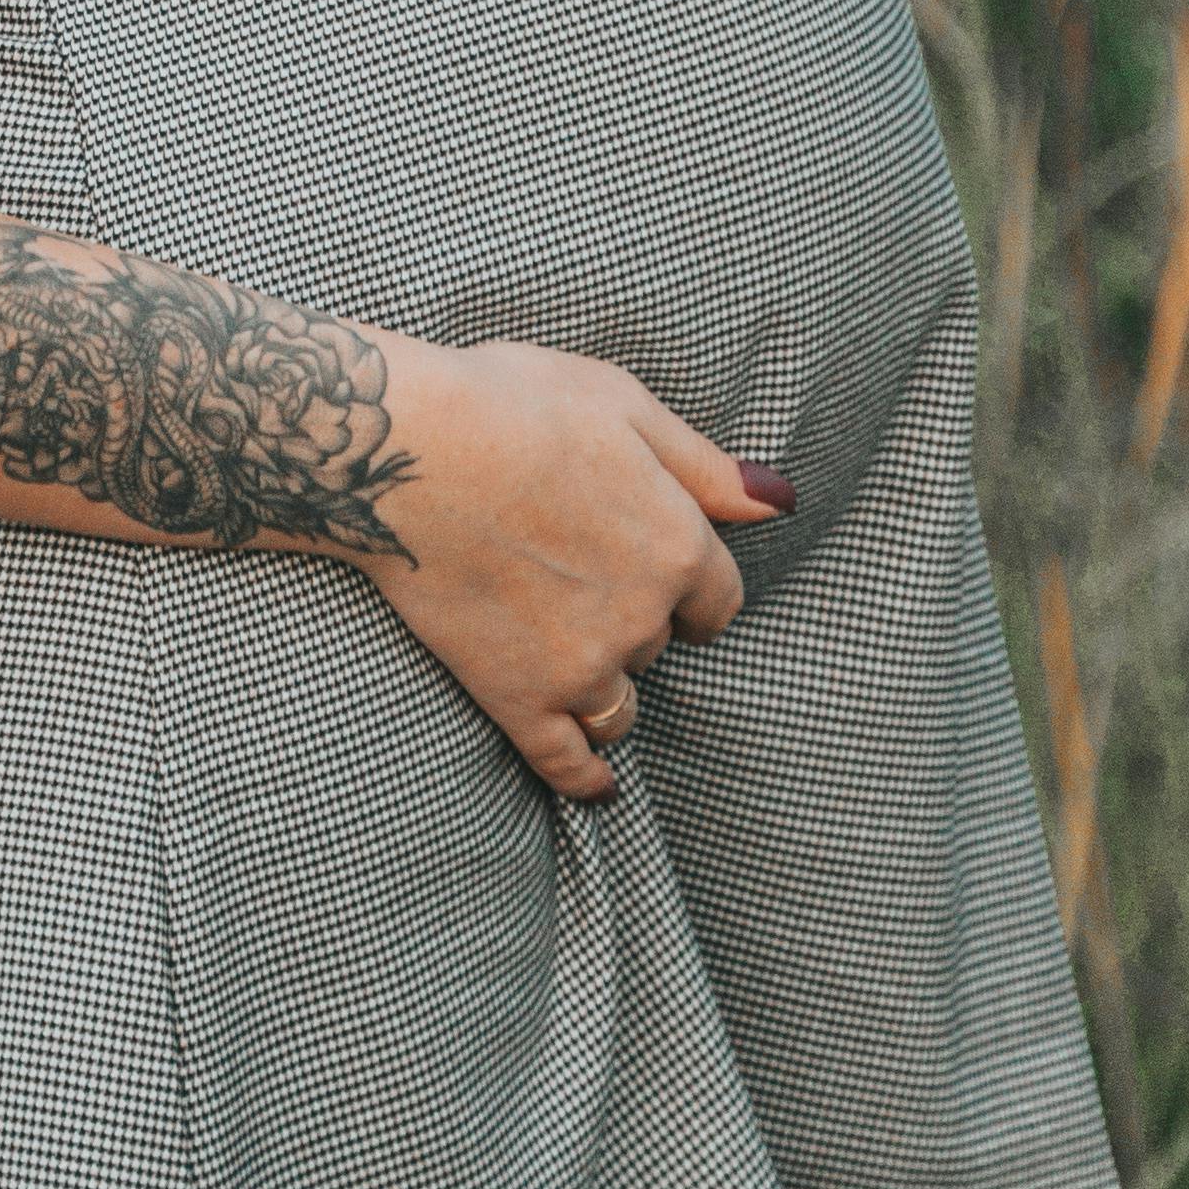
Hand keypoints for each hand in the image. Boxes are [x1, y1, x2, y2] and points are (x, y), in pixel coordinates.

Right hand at [363, 338, 788, 800]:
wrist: (408, 447)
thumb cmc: (512, 405)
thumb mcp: (622, 404)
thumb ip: (705, 466)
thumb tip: (780, 502)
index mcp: (677, 545)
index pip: (717, 599)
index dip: (690, 589)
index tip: (660, 580)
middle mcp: (643, 616)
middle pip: (659, 644)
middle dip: (632, 622)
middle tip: (578, 583)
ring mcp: (581, 665)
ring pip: (622, 707)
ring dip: (609, 689)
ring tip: (574, 663)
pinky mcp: (519, 697)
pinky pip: (567, 762)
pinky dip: (586, 778)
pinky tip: (596, 784)